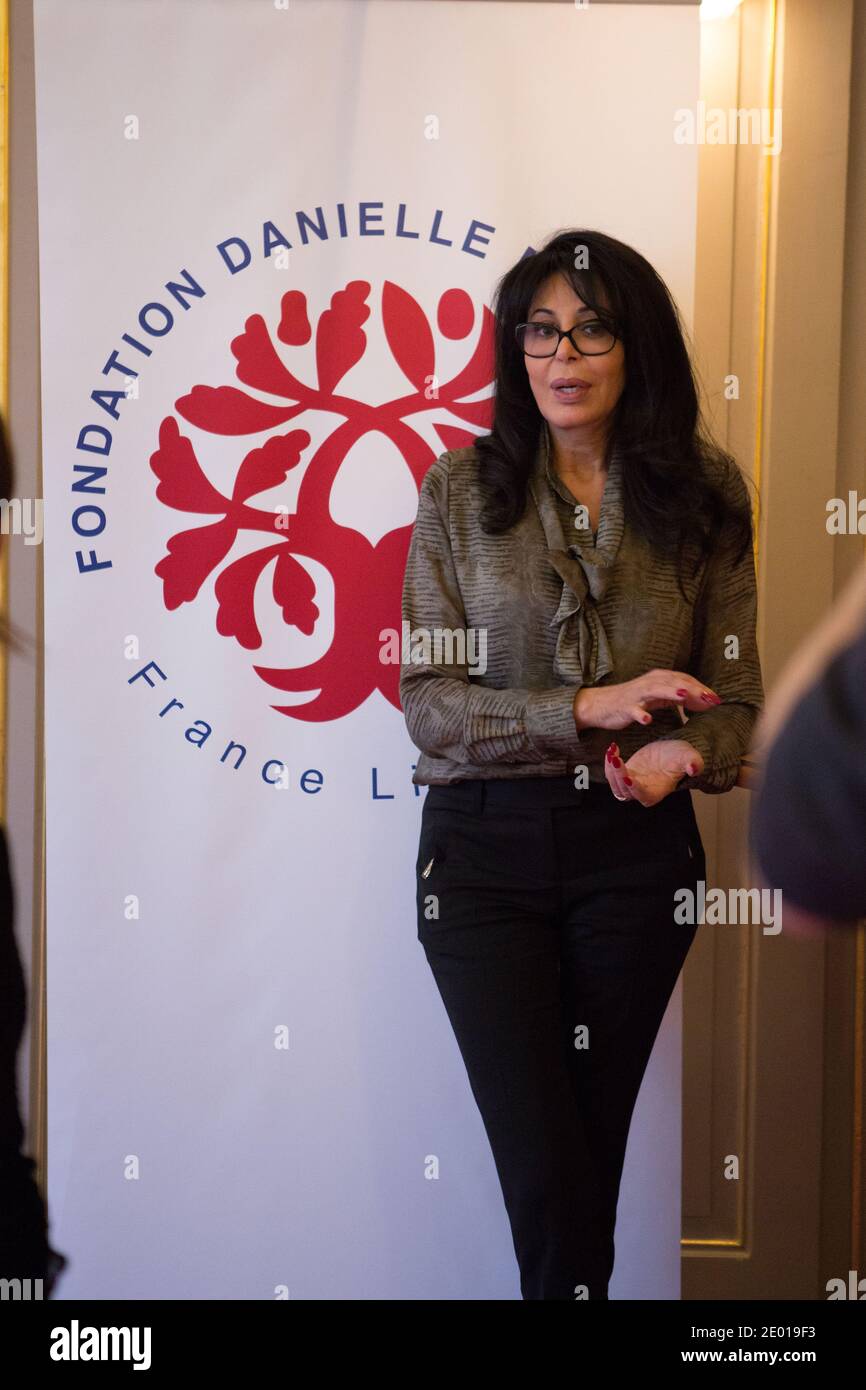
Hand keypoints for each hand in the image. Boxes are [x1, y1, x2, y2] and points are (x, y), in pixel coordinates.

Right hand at [573, 669, 720, 732]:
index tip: (717, 699)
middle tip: (711, 699)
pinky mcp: (625, 707)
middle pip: (674, 682)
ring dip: (669, 692)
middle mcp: (649, 683)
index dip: (701, 688)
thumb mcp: (657, 697)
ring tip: (684, 695)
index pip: (684, 680)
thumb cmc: (631, 701)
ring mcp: (637, 695)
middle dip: (693, 690)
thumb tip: (702, 700)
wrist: (599, 705)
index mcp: (658, 679)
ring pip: (655, 690)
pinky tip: (647, 720)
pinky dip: (640, 714)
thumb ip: (676, 697)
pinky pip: (633, 710)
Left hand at [605, 738, 703, 806]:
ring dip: (611, 770)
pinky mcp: (625, 773)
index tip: (629, 777)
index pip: (643, 796)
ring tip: (612, 753)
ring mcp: (632, 784)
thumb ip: (693, 764)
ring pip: (615, 784)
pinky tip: (613, 749)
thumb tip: (694, 768)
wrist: (673, 751)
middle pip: (625, 791)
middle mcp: (642, 792)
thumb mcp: (690, 757)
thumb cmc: (683, 757)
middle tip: (616, 759)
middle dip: (618, 776)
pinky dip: (609, 763)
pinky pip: (612, 774)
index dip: (634, 789)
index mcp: (657, 792)